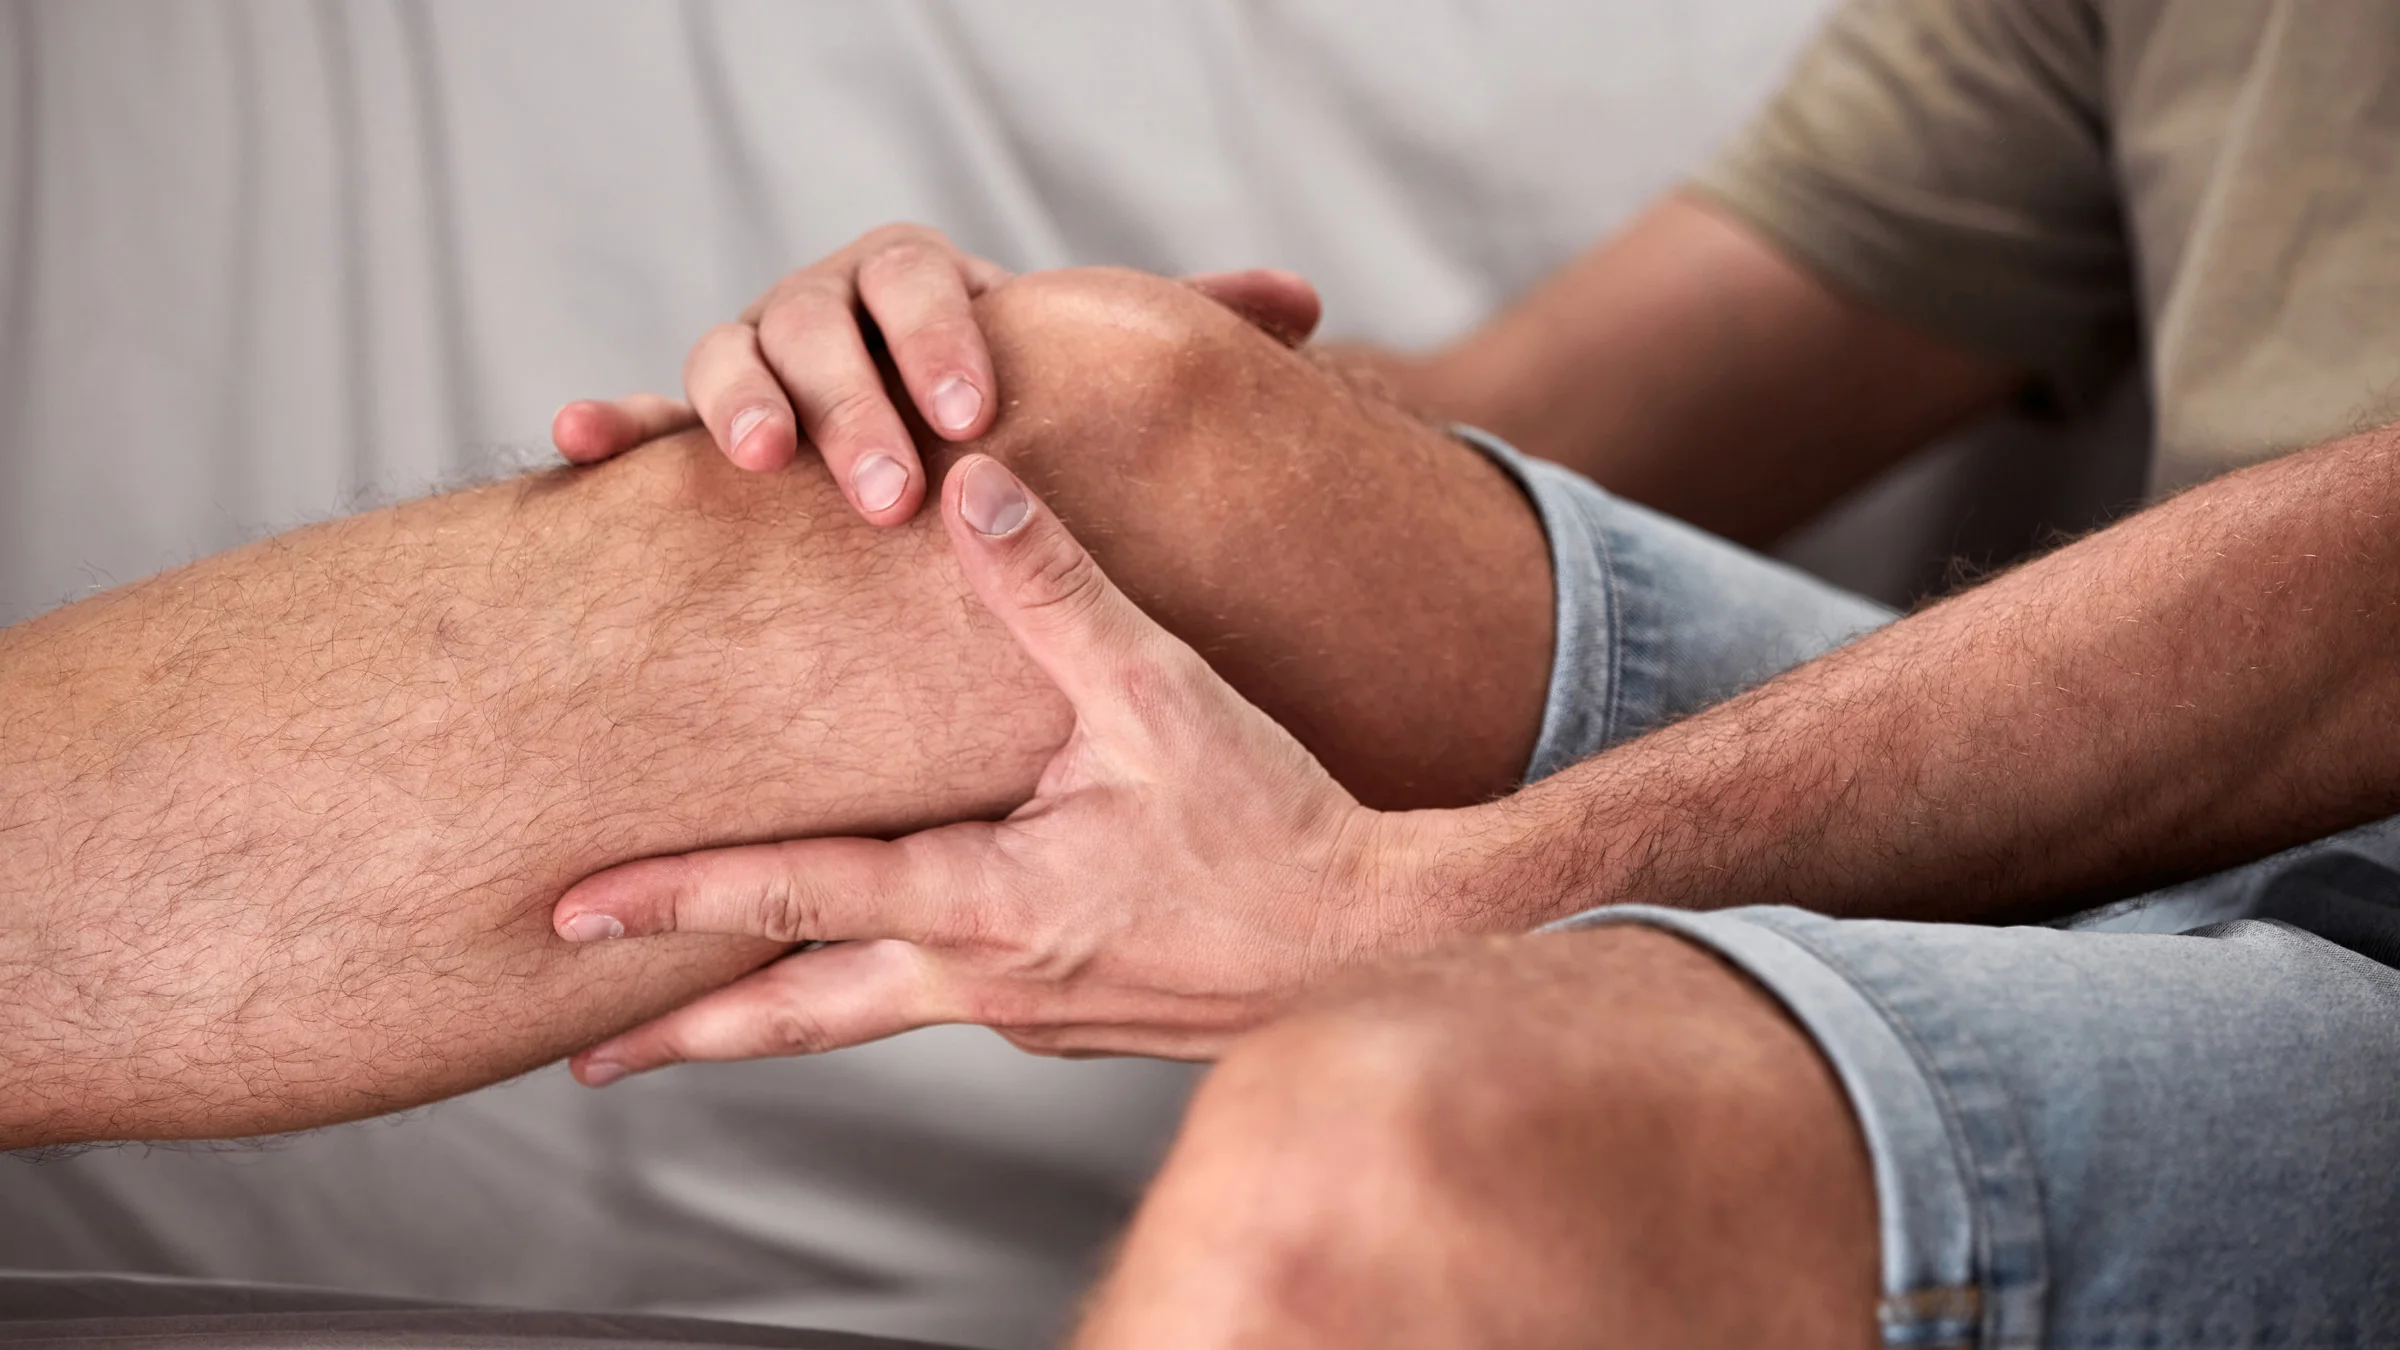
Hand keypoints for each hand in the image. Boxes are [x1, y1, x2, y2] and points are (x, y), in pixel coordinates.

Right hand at [550, 224, 1322, 522]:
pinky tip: (577, 441)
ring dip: (737, 400)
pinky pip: (645, 416)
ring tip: (764, 462)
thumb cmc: (1023, 417)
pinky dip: (614, 420)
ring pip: (730, 352)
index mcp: (923, 287)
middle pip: (819, 316)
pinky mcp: (699, 427)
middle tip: (887, 491)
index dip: (941, 339)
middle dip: (850, 395)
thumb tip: (1302, 303)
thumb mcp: (1098, 376)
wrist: (932, 447)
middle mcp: (830, 311)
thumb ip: (1180, 337)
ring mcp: (759, 362)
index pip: (920, 278)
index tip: (975, 418)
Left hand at [552, 453, 1403, 1077]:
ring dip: (772, 1016)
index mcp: (989, 904)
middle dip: (683, 1032)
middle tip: (580, 1053)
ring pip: (867, 1016)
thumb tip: (965, 482)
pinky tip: (878, 954)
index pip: (796, 902)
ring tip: (688, 1023)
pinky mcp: (1067, 1017)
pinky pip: (943, 999)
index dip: (675, 900)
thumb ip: (1055, 592)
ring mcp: (1027, 1011)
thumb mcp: (1164, 698)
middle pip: (798, 1016)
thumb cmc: (1281, 831)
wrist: (1384, 945)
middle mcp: (987, 980)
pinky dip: (877, 986)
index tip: (569, 914)